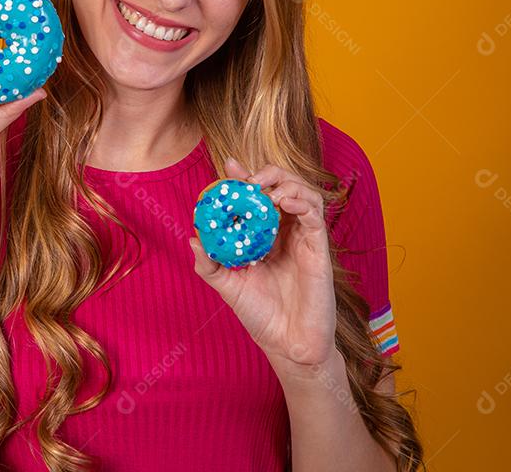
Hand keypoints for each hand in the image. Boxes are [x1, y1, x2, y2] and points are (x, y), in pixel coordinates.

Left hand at [189, 157, 336, 367]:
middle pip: (283, 186)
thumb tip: (192, 238)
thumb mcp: (227, 286)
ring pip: (304, 193)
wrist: (288, 345)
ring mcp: (304, 238)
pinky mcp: (319, 248)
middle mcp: (285, 232)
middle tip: (249, 180)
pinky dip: (302, 201)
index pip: (257, 197)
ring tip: (266, 192)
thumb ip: (209, 264)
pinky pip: (316, 215)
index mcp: (264, 235)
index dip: (245, 177)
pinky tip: (284, 203)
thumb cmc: (260, 315)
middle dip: (268, 174)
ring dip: (286, 183)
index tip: (229, 166)